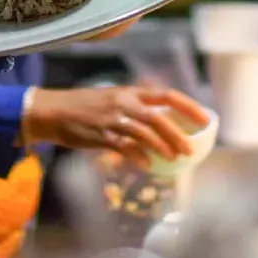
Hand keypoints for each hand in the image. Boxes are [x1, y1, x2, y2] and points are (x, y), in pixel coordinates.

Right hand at [23, 85, 210, 167]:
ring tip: (174, 159)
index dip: (188, 106)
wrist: (52, 111)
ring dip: (162, 146)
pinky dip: (137, 157)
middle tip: (190, 149)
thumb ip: (134, 109)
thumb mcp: (112, 100)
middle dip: (177, 134)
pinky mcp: (100, 134)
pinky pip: (124, 146)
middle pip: (159, 117)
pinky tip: (146, 166)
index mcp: (130, 92)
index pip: (166, 95)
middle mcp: (124, 102)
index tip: (206, 118)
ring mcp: (112, 118)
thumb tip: (158, 124)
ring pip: (145, 132)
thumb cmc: (83, 107)